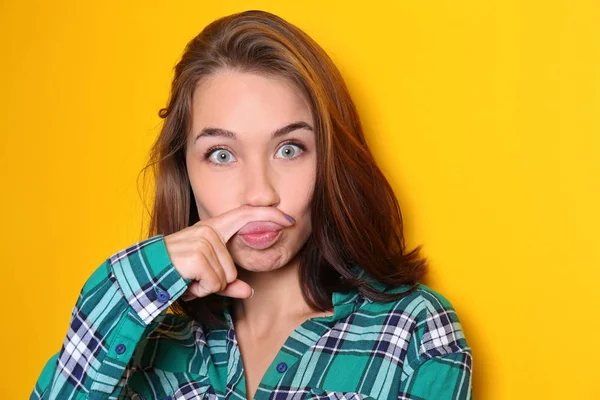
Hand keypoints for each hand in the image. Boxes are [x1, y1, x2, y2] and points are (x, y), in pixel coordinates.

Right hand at [163, 205, 294, 299]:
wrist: (143, 274)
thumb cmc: (174, 273)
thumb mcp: (204, 278)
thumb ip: (227, 283)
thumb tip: (249, 291)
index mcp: (212, 228)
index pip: (246, 215)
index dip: (269, 216)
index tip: (289, 220)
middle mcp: (208, 230)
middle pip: (234, 268)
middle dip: (217, 281)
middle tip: (195, 279)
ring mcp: (203, 240)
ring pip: (225, 277)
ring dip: (206, 286)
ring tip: (188, 279)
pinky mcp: (198, 255)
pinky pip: (215, 283)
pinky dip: (201, 290)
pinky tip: (186, 282)